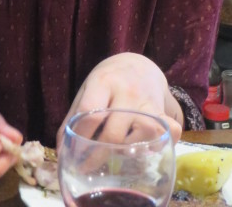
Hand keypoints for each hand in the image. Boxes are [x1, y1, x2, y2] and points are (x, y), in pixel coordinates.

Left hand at [57, 53, 182, 148]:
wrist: (137, 64)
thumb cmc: (107, 82)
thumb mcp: (87, 91)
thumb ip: (73, 119)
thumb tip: (62, 152)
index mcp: (103, 82)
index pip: (90, 113)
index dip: (81, 138)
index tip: (75, 157)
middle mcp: (126, 91)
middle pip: (114, 131)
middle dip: (100, 154)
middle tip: (90, 167)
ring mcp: (146, 101)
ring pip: (142, 133)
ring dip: (130, 151)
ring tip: (117, 157)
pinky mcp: (162, 110)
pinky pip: (169, 130)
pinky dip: (161, 144)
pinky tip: (147, 151)